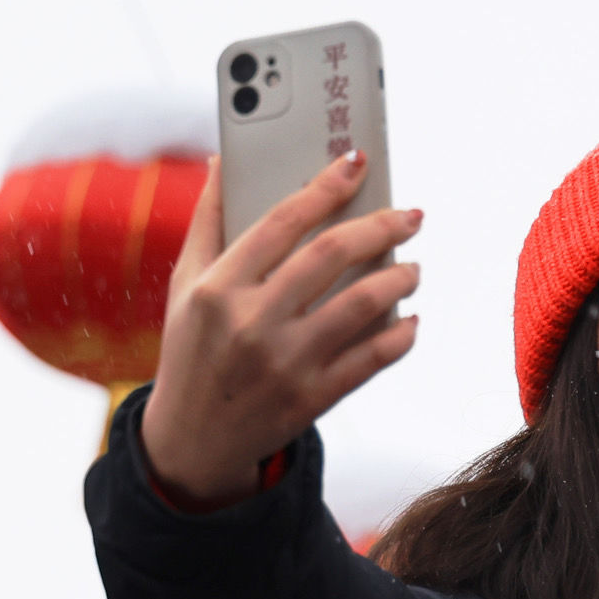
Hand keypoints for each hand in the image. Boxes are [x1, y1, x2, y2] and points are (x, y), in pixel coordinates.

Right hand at [140, 151, 424, 508]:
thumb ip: (207, 221)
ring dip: (398, 280)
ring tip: (413, 268)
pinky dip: (400, 337)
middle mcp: (251, 322)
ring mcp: (284, 364)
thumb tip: (221, 158)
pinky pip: (370, 361)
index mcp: (219, 287)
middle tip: (409, 216)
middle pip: (330, 256)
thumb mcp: (185, 285)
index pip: (282, 221)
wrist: (192, 440)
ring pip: (360, 306)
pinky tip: (410, 320)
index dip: (325, 187)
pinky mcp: (310, 399)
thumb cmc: (192, 349)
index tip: (357, 163)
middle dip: (380, 227)